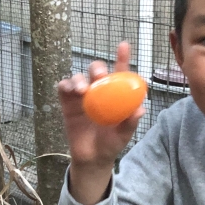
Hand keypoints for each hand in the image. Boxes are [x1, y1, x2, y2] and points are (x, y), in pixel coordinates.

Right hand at [58, 41, 144, 204]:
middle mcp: (98, 91)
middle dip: (96, 69)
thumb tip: (141, 109)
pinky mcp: (67, 103)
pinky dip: (65, 85)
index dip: (122, 58)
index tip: (124, 45)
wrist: (91, 159)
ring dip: (79, 79)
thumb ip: (130, 122)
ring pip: (78, 77)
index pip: (120, 73)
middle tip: (98, 76)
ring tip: (82, 90)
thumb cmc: (110, 144)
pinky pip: (64, 88)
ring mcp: (82, 96)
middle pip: (96, 71)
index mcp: (115, 95)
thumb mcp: (123, 135)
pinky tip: (69, 89)